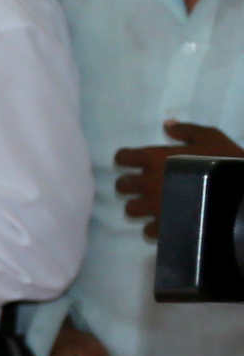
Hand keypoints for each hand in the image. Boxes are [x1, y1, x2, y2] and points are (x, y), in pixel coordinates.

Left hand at [119, 120, 243, 233]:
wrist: (240, 194)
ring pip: (131, 209)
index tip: (135, 162)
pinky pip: (148, 230)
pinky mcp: (166, 227)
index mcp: (155, 159)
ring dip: (140, 206)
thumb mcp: (211, 138)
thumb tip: (167, 125)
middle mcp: (149, 183)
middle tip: (146, 184)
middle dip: (131, 184)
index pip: (123, 157)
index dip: (127, 159)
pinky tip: (168, 221)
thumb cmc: (226, 161)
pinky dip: (156, 227)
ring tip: (155, 204)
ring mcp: (155, 207)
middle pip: (122, 185)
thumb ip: (187, 130)